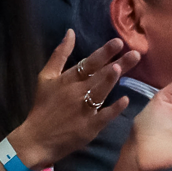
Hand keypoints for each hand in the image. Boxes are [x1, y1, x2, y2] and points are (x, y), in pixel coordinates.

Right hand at [3, 35, 139, 170]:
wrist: (36, 139)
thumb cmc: (43, 106)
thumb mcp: (46, 77)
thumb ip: (60, 55)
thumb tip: (71, 32)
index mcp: (67, 80)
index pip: (88, 63)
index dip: (103, 53)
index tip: (118, 42)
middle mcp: (76, 92)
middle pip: (98, 75)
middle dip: (117, 63)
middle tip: (135, 53)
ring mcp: (83, 110)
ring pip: (99, 92)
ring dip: (109, 81)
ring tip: (121, 69)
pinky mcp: (89, 127)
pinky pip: (103, 116)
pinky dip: (113, 108)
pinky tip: (125, 100)